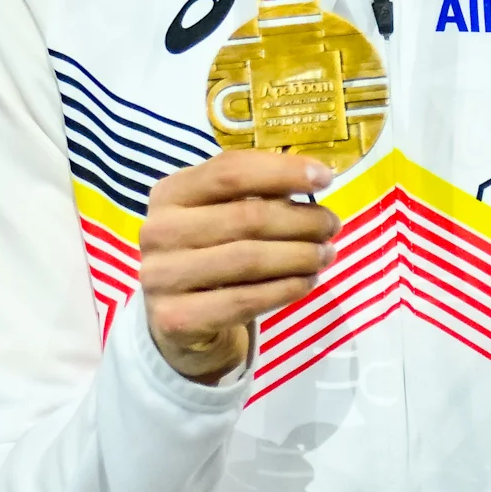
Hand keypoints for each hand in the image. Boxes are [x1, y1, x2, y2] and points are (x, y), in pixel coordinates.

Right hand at [140, 150, 340, 382]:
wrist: (177, 319)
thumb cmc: (211, 254)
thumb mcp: (222, 215)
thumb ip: (257, 195)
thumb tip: (315, 181)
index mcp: (170, 193)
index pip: (230, 172)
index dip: (282, 172)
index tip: (324, 179)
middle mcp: (158, 231)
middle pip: (246, 217)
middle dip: (302, 220)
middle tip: (332, 226)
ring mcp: (161, 276)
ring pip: (248, 259)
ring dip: (299, 256)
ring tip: (325, 255)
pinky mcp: (175, 317)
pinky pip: (244, 300)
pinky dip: (285, 289)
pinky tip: (306, 282)